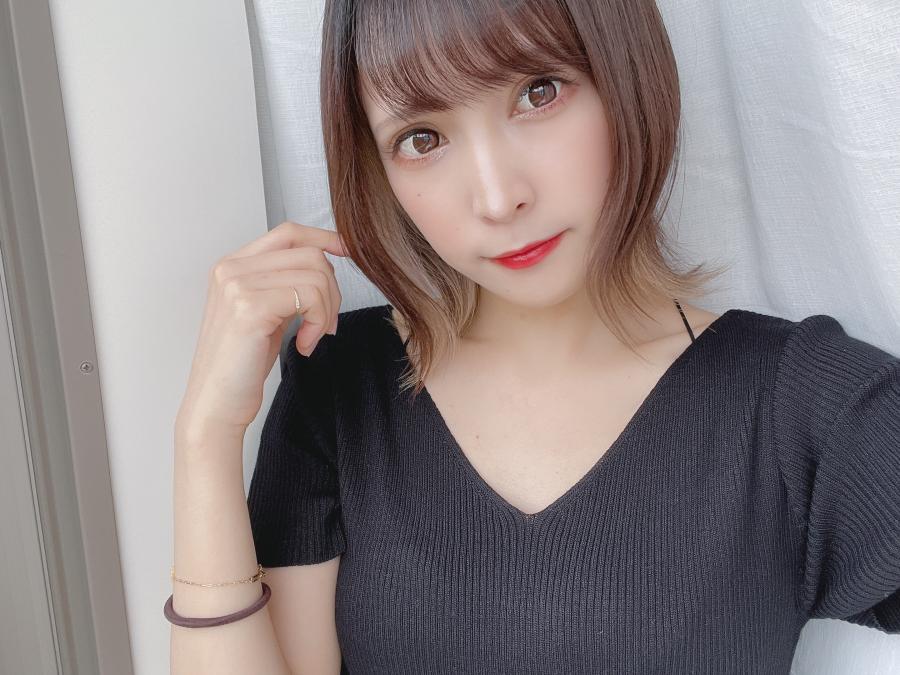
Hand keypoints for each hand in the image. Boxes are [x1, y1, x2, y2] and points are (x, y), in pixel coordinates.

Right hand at [176, 221, 346, 441]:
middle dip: (332, 290)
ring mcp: (237, 285)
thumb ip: (286, 283)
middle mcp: (232, 268)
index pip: (289, 233)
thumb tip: (326, 261)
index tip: (349, 253)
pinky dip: (319, 323)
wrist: (216, 403)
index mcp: (234, 265)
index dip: (325, 239)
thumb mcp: (267, 312)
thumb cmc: (243, 363)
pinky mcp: (249, 307)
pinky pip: (310, 297)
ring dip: (327, 310)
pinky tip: (304, 345)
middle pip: (310, 254)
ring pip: (315, 274)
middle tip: (325, 324)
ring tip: (313, 336)